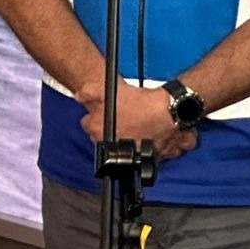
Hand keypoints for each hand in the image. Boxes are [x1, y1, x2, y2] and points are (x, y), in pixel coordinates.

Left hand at [78, 79, 197, 162]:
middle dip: (108, 129)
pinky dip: (146, 144)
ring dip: (127, 138)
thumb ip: (88, 92)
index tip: (101, 112)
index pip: (87, 125)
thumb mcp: (108, 89)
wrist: (171, 112)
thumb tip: (78, 96)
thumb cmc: (141, 103)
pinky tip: (149, 132)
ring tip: (135, 124)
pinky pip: (146, 153)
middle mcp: (113, 148)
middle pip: (103, 138)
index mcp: (99, 132)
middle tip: (119, 117)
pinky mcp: (152, 158)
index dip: (94, 116)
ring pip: (124, 147)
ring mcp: (133, 156)